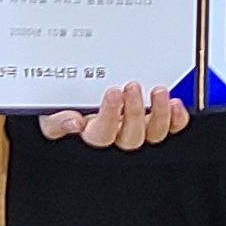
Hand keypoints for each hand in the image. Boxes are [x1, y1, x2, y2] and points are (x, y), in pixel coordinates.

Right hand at [41, 81, 190, 149]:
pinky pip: (170, 129)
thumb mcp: (49, 115)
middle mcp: (117, 138)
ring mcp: (138, 133)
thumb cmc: (63, 109)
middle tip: (132, 86)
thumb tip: (72, 123)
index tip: (112, 93)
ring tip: (159, 92)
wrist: (74, 103)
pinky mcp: (155, 125)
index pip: (101, 135)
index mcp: (92, 137)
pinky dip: (176, 119)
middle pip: (130, 137)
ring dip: (159, 114)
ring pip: (153, 134)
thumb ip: (55, 120)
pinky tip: (176, 104)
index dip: (109, 117)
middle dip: (133, 111)